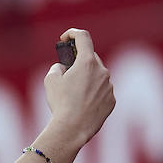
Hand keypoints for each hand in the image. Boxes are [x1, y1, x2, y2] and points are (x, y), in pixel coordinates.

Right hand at [44, 28, 115, 145]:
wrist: (72, 129)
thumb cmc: (61, 104)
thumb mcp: (50, 80)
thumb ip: (57, 67)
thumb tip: (63, 68)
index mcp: (86, 62)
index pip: (83, 37)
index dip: (72, 33)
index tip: (65, 38)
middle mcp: (102, 70)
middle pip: (90, 58)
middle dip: (79, 62)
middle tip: (67, 72)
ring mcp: (109, 86)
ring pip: (97, 76)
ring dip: (86, 80)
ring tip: (73, 96)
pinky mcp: (111, 100)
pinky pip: (102, 91)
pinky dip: (93, 94)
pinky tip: (82, 106)